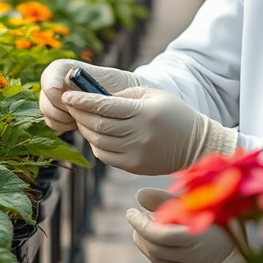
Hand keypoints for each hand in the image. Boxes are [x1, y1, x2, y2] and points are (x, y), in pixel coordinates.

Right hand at [38, 59, 139, 132]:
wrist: (126, 99)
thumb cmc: (122, 87)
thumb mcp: (115, 83)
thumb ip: (95, 88)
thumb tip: (83, 97)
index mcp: (70, 68)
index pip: (53, 71)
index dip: (52, 83)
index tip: (63, 96)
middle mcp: (59, 80)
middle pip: (46, 94)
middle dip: (60, 107)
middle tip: (77, 113)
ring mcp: (56, 96)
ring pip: (47, 110)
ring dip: (62, 117)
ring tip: (81, 117)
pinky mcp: (58, 112)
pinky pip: (52, 122)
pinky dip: (63, 125)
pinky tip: (77, 123)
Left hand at [61, 85, 237, 174]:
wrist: (195, 144)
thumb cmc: (172, 113)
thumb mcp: (152, 96)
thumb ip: (123, 97)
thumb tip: (93, 98)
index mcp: (143, 113)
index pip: (105, 106)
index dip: (82, 101)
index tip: (66, 96)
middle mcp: (139, 134)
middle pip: (98, 125)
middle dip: (79, 114)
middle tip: (68, 105)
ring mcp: (136, 153)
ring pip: (98, 141)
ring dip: (85, 129)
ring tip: (80, 118)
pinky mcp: (134, 167)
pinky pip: (105, 155)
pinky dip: (95, 144)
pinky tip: (96, 135)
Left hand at [126, 188, 234, 262]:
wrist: (242, 230)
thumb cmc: (215, 209)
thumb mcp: (192, 200)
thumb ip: (165, 199)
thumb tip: (138, 196)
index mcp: (196, 236)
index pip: (158, 235)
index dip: (140, 224)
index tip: (130, 211)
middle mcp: (194, 255)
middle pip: (156, 248)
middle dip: (140, 232)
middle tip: (134, 216)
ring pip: (158, 259)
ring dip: (144, 242)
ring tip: (140, 226)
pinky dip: (154, 251)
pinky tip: (152, 237)